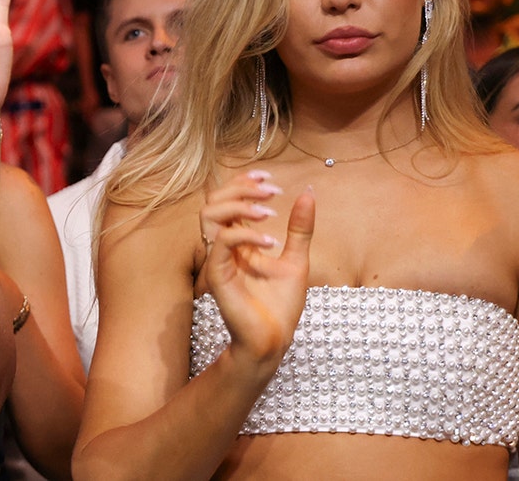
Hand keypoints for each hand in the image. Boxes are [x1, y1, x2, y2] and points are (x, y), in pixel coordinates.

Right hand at [201, 171, 313, 366]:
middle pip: (213, 201)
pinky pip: (222, 243)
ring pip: (209, 216)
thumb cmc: (280, 306)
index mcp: (238, 242)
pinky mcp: (218, 276)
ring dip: (239, 205)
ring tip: (267, 211)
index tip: (268, 177)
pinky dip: (246, 234)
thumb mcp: (297, 259)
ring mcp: (218, 261)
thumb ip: (299, 229)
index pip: (228, 201)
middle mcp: (224, 248)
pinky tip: (270, 241)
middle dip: (241, 188)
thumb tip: (309, 194)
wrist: (274, 341)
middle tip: (271, 190)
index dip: (243, 182)